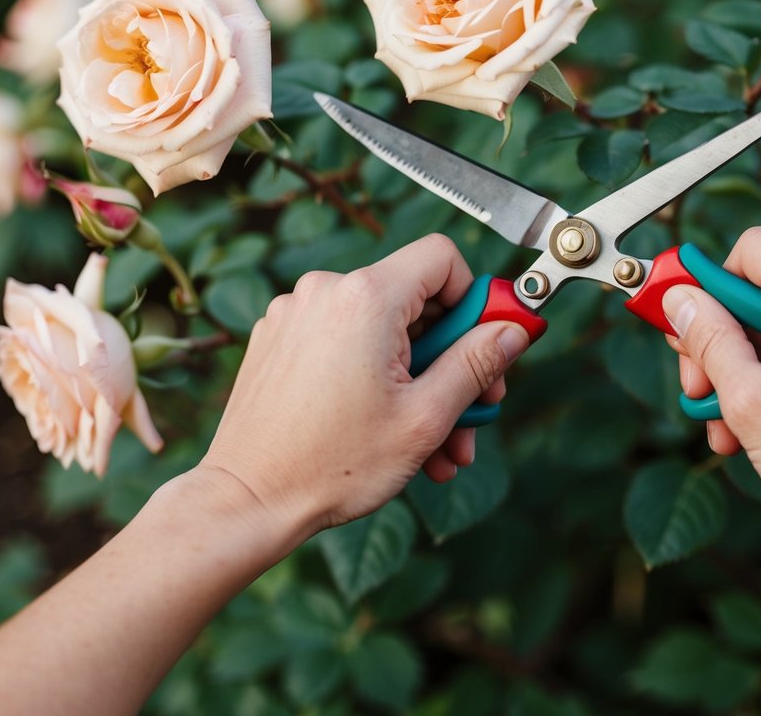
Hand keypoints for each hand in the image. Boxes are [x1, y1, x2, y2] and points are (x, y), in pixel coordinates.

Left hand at [201, 234, 530, 545]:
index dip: (475, 298)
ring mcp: (296, 315)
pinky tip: (388, 432)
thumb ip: (476, 364)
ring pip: (382, 333)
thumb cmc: (332, 465)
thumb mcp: (426, 417)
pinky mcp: (278, 340)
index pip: (443, 259)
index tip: (487, 344)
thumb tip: (513, 331)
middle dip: (451, 362)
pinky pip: (345, 344)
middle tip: (473, 414)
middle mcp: (326, 292)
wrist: (247, 501)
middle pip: (416, 304)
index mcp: (366, 299)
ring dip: (417, 384)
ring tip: (436, 448)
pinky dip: (374, 379)